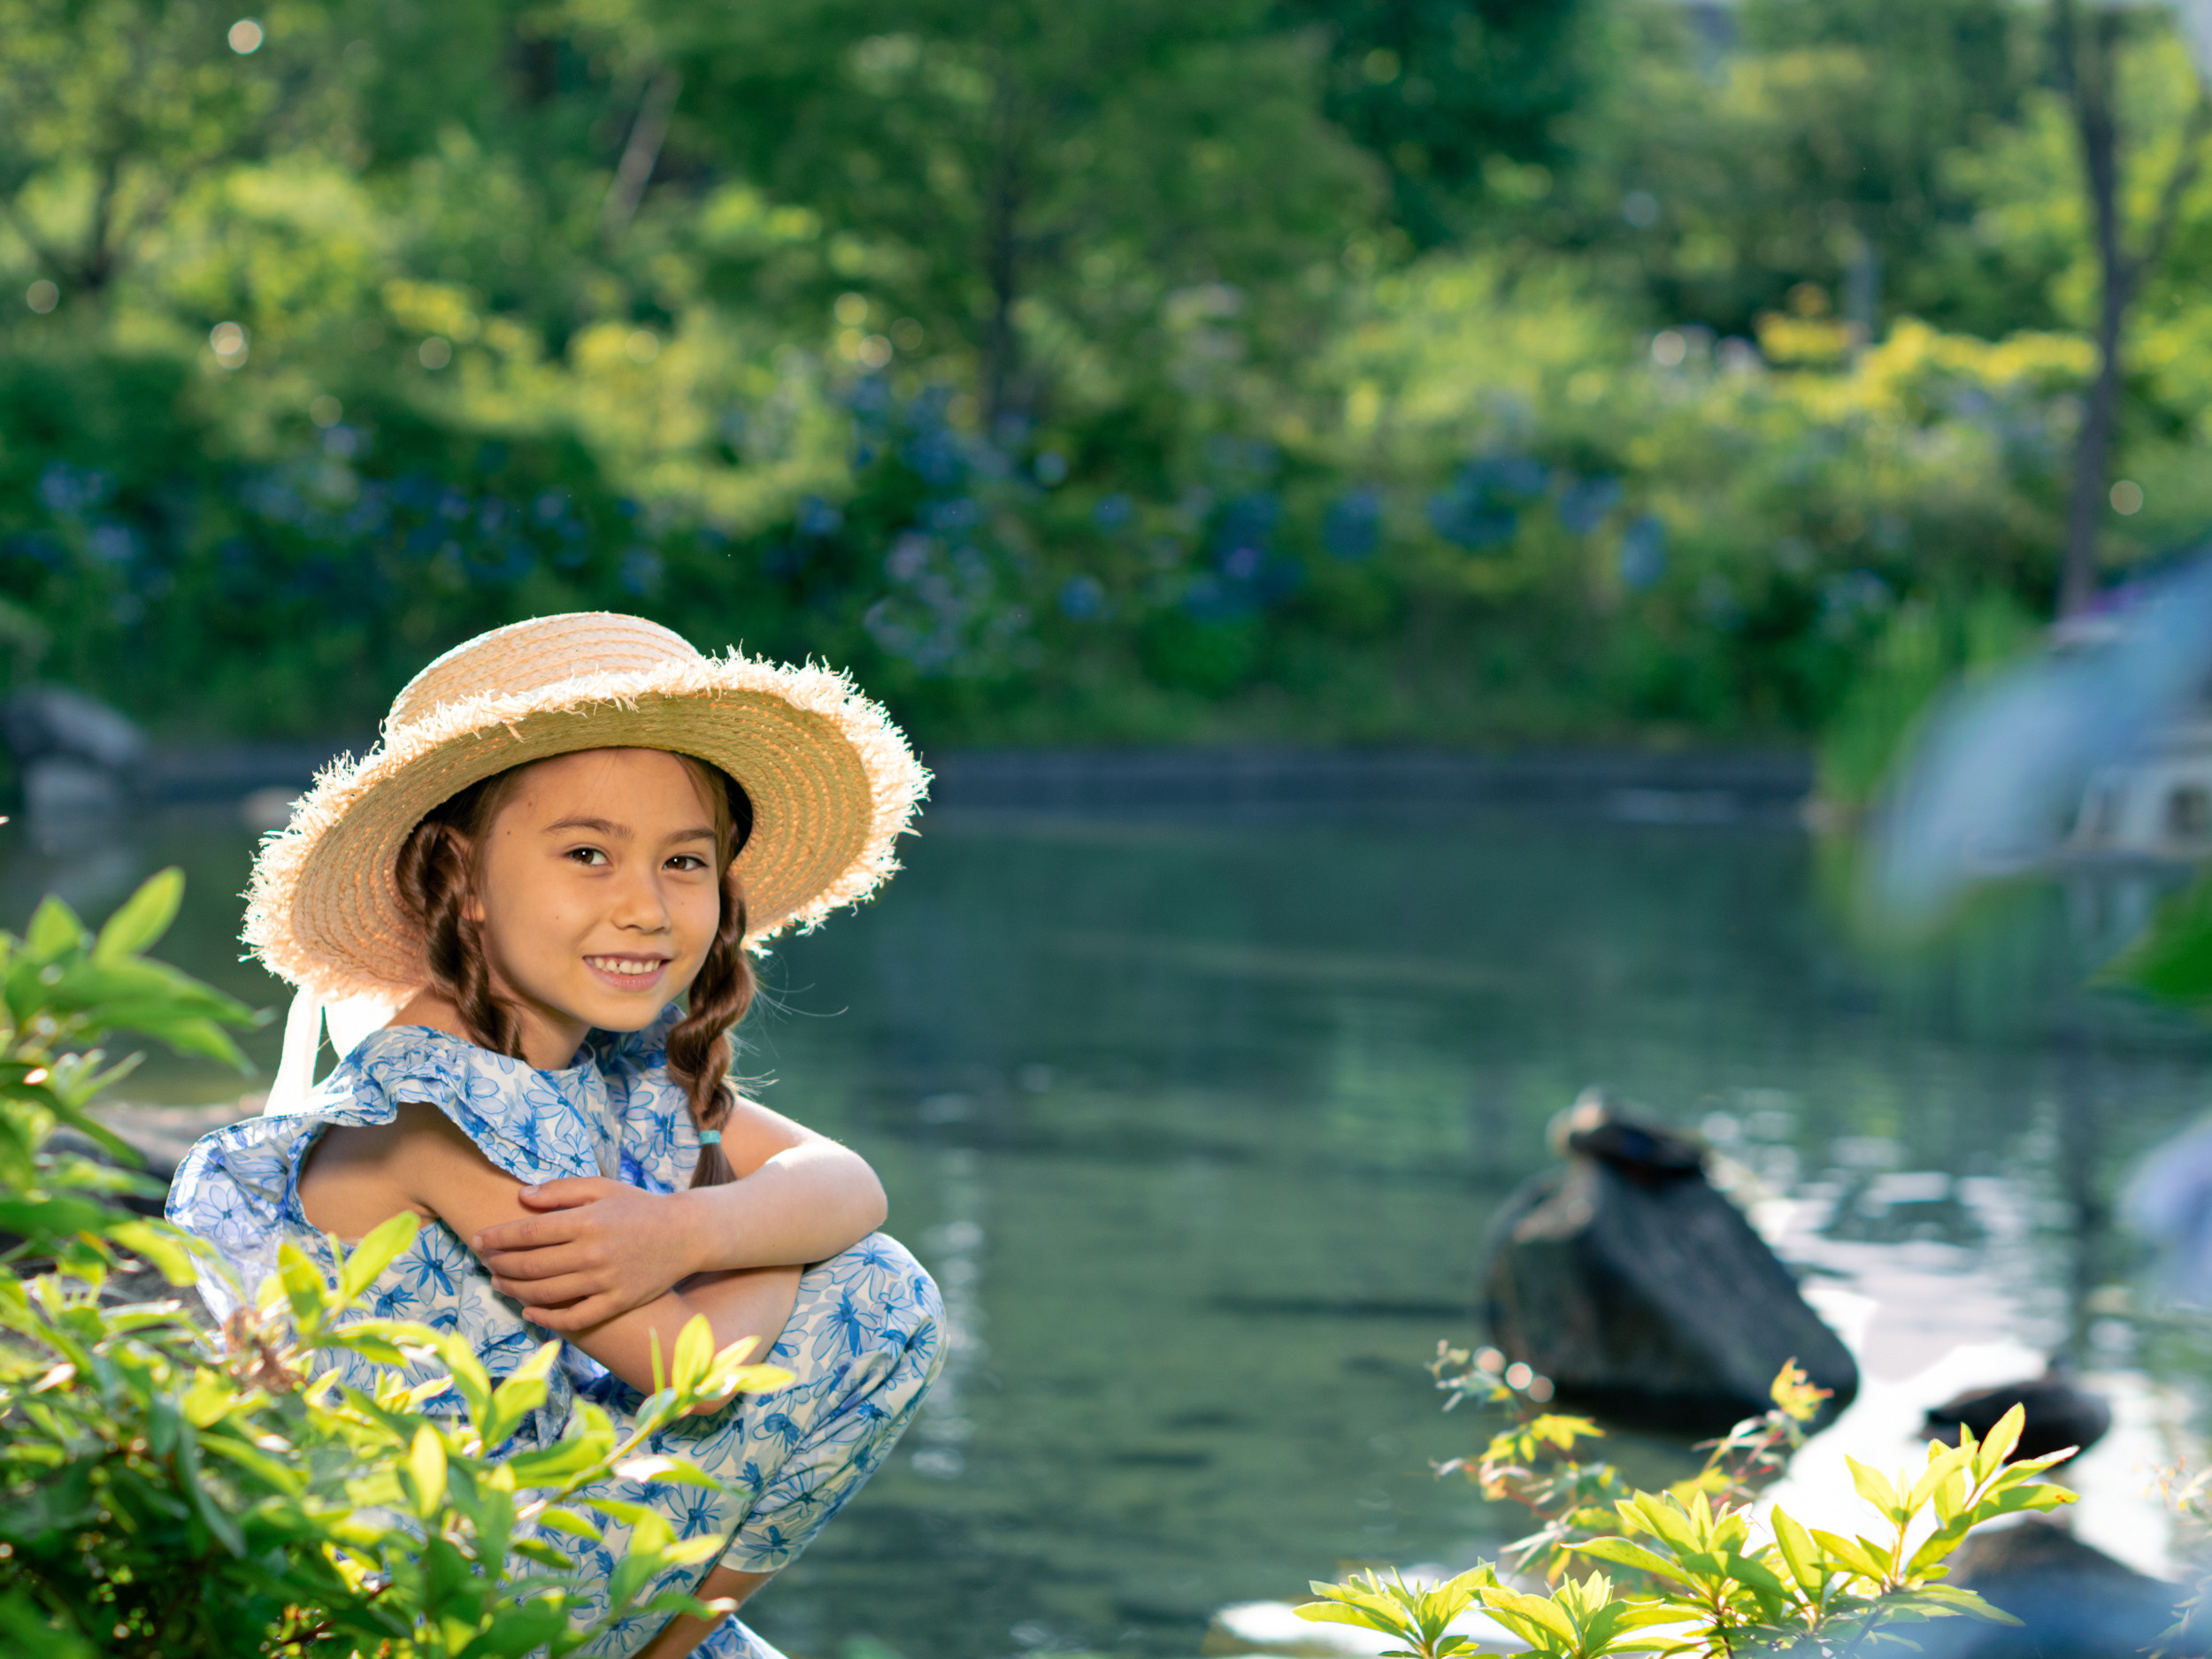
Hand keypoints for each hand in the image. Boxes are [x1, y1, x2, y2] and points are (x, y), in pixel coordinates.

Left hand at [471, 1178, 699, 1329]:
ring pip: (545, 1293)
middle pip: (530, 1265)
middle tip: (485, 1262)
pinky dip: (546, 1318)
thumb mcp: (603, 1187)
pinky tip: (530, 1311)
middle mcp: (592, 1253)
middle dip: (500, 1264)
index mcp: (587, 1221)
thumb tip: (522, 1197)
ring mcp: (604, 1282)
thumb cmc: (640, 1207)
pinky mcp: (616, 1302)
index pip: (528, 1232)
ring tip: (498, 1283)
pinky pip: (573, 1318)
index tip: (479, 1239)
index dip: (498, 1237)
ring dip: (514, 1290)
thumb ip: (561, 1190)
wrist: (686, 1233)